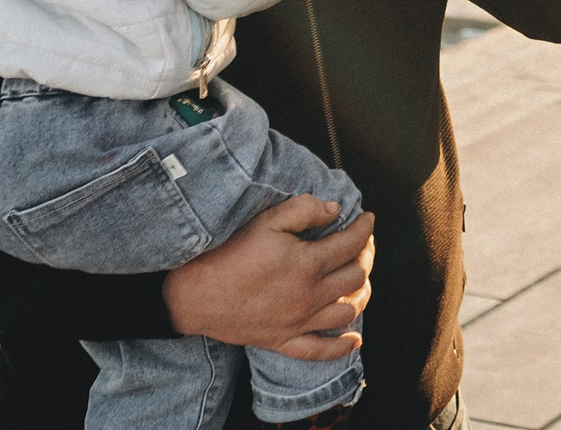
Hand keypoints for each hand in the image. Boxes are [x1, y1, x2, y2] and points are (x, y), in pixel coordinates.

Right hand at [164, 194, 373, 359]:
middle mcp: (309, 296)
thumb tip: (335, 211)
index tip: (368, 219)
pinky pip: (319, 350)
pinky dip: (340, 347)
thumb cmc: (227, 255)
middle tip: (363, 245)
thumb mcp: (266, 221)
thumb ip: (304, 210)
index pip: (351, 244)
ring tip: (359, 280)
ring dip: (360, 295)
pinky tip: (353, 339)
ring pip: (346, 312)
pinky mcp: (282, 341)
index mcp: (308, 264)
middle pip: (355, 277)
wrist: (192, 296)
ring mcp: (298, 322)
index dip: (365, 228)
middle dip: (365, 257)